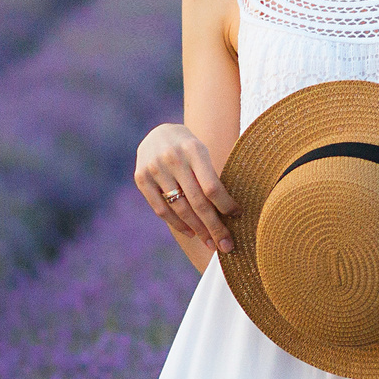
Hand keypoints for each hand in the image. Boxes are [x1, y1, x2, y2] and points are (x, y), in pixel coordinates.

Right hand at [135, 123, 237, 254]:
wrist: (159, 132)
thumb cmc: (190, 148)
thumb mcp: (203, 153)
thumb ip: (211, 178)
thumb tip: (230, 215)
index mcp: (194, 149)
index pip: (212, 187)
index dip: (226, 206)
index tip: (237, 217)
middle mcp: (173, 158)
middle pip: (197, 202)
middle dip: (214, 227)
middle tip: (226, 245)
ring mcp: (154, 168)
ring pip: (180, 209)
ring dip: (198, 230)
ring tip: (210, 242)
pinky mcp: (141, 178)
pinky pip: (161, 209)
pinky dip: (177, 224)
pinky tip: (190, 232)